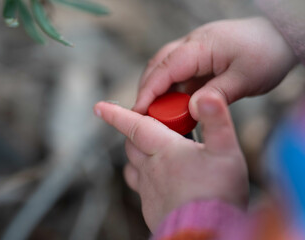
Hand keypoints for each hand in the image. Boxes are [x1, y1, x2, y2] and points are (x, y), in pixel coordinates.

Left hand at [94, 93, 248, 231]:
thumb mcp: (226, 151)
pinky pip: (140, 188)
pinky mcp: (150, 208)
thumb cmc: (217, 193)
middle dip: (135, 132)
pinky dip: (145, 178)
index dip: (116, 114)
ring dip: (137, 155)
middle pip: (132, 144)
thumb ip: (216, 120)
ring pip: (132, 166)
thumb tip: (204, 95)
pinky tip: (162, 181)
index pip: (135, 125)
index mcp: (164, 150)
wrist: (206, 233)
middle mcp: (150, 169)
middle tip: (151, 125)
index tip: (100, 107)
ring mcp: (148, 190)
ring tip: (152, 152)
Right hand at [133, 17, 297, 118]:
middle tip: (144, 116)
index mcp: (201, 46)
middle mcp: (193, 44)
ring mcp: (195, 50)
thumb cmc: (267, 53)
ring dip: (159, 91)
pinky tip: (176, 106)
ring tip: (158, 114)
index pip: (165, 68)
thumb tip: (192, 109)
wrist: (281, 37)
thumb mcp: (245, 78)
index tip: (138, 112)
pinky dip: (173, 90)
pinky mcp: (200, 58)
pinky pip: (179, 74)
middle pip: (158, 66)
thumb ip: (217, 94)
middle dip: (147, 91)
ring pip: (166, 69)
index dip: (149, 90)